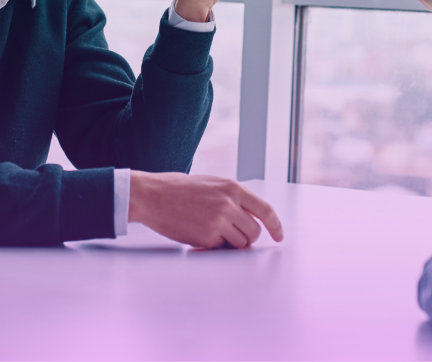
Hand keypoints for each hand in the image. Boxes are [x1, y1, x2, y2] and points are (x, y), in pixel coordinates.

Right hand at [128, 171, 284, 248]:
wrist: (152, 196)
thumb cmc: (178, 188)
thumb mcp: (211, 183)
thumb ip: (232, 197)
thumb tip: (249, 216)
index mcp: (232, 188)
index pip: (265, 210)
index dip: (276, 226)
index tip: (279, 236)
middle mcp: (228, 204)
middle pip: (254, 232)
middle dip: (248, 237)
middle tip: (233, 235)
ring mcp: (218, 222)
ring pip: (239, 243)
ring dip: (230, 243)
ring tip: (211, 231)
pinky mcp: (206, 238)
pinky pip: (220, 249)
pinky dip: (213, 246)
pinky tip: (198, 233)